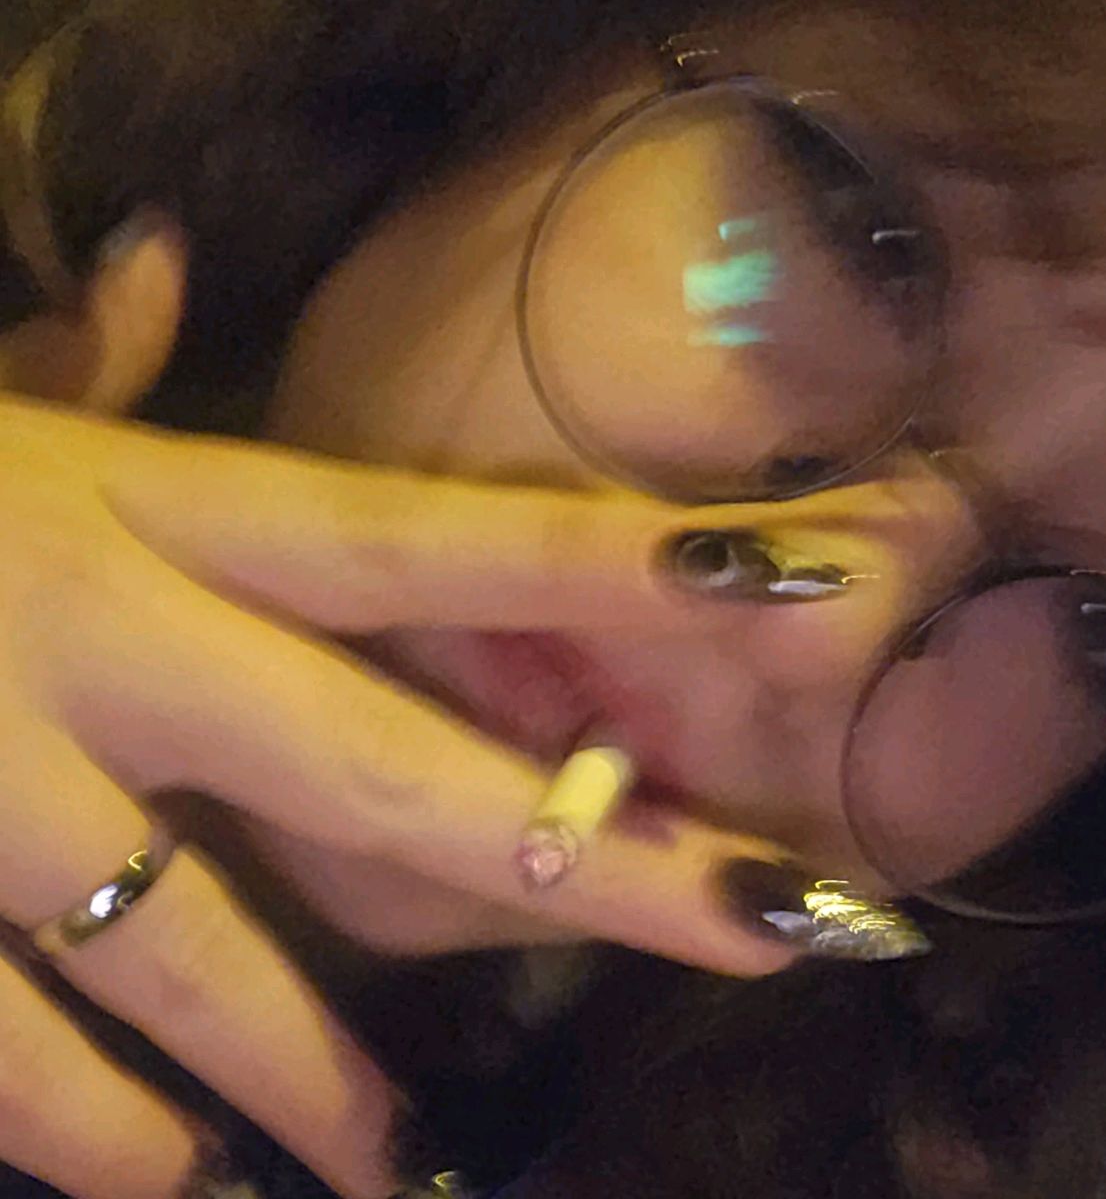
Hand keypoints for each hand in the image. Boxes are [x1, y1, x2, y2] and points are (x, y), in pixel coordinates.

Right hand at [0, 394, 799, 1198]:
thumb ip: (79, 353)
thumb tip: (152, 249)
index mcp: (150, 510)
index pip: (424, 535)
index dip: (600, 563)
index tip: (776, 592)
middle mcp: (100, 637)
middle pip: (384, 763)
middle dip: (583, 855)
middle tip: (762, 926)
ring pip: (183, 946)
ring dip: (301, 1064)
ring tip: (385, 1154)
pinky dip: (83, 1126)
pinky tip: (169, 1185)